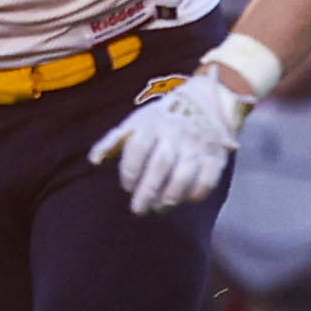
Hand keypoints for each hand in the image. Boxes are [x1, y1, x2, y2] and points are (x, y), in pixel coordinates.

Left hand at [88, 68, 251, 214]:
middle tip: (139, 210)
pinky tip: (185, 201)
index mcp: (151, 125)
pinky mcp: (216, 156)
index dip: (130, 171)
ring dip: (170, 196)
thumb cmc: (161, 118)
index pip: (137, 149)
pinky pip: (207, 179)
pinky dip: (196, 193)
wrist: (206, 101)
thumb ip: (114, 141)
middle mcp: (174, 135)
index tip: (126, 187)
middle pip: (160, 165)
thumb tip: (94, 161)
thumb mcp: (136, 122)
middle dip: (148, 191)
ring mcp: (197, 146)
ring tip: (159, 209)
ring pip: (184, 175)